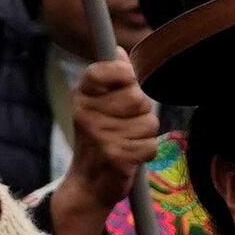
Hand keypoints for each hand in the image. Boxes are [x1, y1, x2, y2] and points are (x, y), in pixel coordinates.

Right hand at [40, 54, 159, 234]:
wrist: (88, 183)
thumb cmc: (99, 138)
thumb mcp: (97, 106)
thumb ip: (112, 78)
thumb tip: (119, 50)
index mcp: (82, 96)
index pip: (104, 69)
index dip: (124, 73)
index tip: (128, 81)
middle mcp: (87, 114)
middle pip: (138, 97)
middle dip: (142, 111)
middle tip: (126, 124)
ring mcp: (100, 136)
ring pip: (149, 123)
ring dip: (145, 135)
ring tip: (127, 142)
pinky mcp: (116, 157)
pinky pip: (151, 145)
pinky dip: (146, 152)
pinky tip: (131, 157)